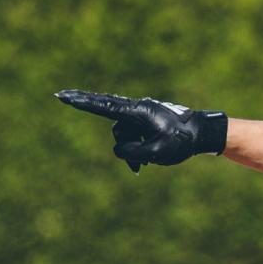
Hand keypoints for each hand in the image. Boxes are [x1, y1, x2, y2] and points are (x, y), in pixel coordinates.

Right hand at [56, 90, 226, 172]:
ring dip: (128, 151)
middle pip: (107, 115)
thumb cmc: (181, 141)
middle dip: (86, 106)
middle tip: (61, 95)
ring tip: (141, 168)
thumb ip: (132, 153)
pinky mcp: (145, 122)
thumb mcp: (157, 153)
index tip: (64, 96)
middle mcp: (136, 110)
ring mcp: (140, 115)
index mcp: (137, 112)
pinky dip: (135, 150)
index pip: (103, 106)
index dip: (82, 103)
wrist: (201, 133)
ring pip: (122, 134)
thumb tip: (119, 151)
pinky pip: (132, 137)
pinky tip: (143, 165)